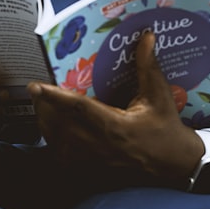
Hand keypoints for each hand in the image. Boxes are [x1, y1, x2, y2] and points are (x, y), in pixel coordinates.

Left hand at [27, 32, 204, 186]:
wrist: (173, 164)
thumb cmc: (166, 128)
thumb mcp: (159, 95)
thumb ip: (148, 66)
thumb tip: (146, 36)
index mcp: (116, 126)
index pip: (77, 108)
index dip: (54, 96)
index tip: (36, 86)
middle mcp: (101, 146)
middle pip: (59, 125)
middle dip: (43, 107)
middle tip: (36, 91)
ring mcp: (94, 162)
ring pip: (57, 142)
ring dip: (45, 123)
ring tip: (41, 105)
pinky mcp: (91, 172)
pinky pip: (62, 157)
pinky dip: (53, 141)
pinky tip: (52, 128)